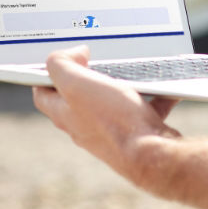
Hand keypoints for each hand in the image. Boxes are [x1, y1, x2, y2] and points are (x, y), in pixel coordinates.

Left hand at [32, 47, 180, 182]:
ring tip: (133, 72)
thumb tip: (71, 54)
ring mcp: (110, 133)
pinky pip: (142, 111)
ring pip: (111, 103)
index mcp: (65, 115)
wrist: (151, 154)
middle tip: (98, 61)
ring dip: (123, 86)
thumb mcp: (77, 84)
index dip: (46, 75)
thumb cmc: (114, 121)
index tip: (63, 59)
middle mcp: (84, 127)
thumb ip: (62, 65)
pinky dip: (153, 98)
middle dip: (87, 77)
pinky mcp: (134, 136)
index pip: (42, 95)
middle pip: (77, 98)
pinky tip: (164, 89)